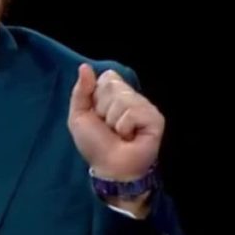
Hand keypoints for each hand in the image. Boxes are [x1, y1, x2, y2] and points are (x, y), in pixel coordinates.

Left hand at [67, 64, 163, 180]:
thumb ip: (81, 90)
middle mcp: (132, 98)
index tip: (97, 113)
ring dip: (113, 120)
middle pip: (114, 85)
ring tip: (119, 134)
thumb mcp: (79, 115)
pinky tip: (130, 137)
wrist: (109, 167)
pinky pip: (133, 112)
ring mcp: (146, 107)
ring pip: (122, 99)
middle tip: (108, 127)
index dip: (97, 95)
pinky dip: (125, 126)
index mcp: (115, 94)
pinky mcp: (156, 118)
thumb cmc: (95, 144)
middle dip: (103, 108)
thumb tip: (85, 67)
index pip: (108, 77)